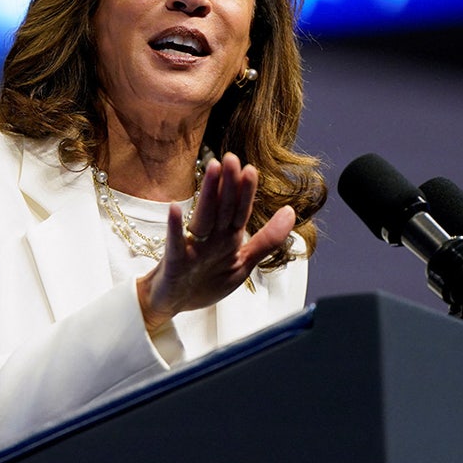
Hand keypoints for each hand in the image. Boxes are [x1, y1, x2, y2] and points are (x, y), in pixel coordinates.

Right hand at [136, 152, 294, 333]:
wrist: (171, 304)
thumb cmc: (203, 282)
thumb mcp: (242, 263)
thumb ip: (267, 240)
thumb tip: (290, 212)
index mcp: (227, 238)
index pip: (239, 211)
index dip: (246, 191)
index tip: (250, 169)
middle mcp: (210, 238)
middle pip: (222, 208)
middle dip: (229, 183)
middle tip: (232, 158)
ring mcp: (191, 249)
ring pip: (203, 218)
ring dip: (208, 194)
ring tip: (212, 169)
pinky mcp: (175, 263)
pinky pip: (175, 243)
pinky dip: (175, 227)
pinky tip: (175, 208)